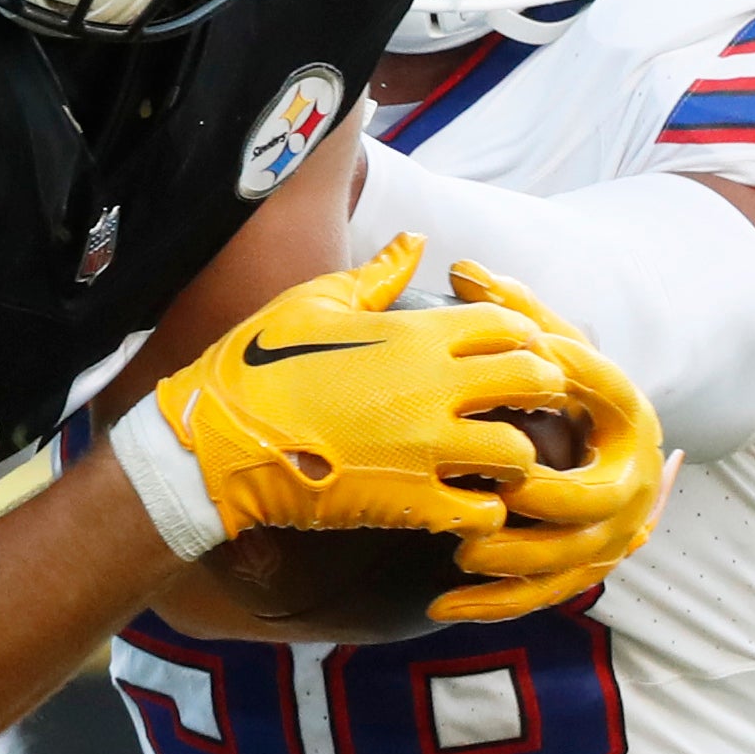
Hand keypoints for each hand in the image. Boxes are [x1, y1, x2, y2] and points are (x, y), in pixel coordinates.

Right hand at [125, 233, 563, 553]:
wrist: (213, 442)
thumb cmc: (255, 367)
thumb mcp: (311, 304)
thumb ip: (376, 276)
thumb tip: (416, 242)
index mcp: (414, 335)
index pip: (510, 324)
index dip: (522, 337)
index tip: (510, 354)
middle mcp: (432, 388)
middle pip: (535, 381)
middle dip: (541, 393)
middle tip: (522, 407)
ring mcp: (425, 447)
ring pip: (519, 453)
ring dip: (515, 458)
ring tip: (494, 464)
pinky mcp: (410, 501)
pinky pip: (483, 511)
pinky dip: (483, 511)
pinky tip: (464, 504)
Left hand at [430, 261, 675, 620]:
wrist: (580, 453)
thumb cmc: (552, 391)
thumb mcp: (544, 348)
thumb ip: (511, 311)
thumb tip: (459, 263)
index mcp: (628, 416)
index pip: (612, 391)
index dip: (576, 375)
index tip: (532, 366)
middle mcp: (633, 479)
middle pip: (599, 498)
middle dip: (553, 495)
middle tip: (504, 486)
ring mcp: (610, 534)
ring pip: (570, 560)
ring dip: (519, 556)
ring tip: (463, 547)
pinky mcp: (575, 572)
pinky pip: (538, 598)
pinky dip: (493, 605)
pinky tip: (439, 604)